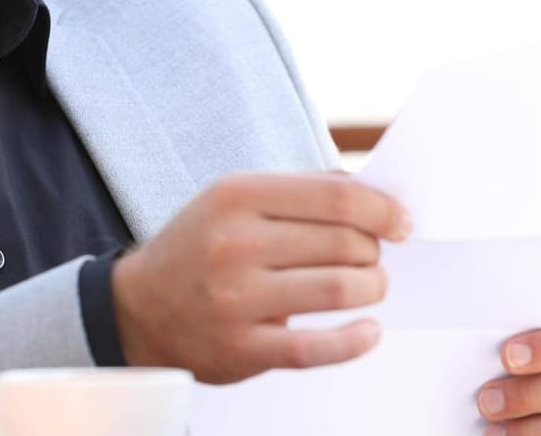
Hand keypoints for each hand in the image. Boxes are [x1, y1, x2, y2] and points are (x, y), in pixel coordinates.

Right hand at [110, 171, 410, 383]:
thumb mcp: (233, 199)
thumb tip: (372, 193)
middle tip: (374, 257)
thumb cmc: (200, 247)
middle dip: (374, 252)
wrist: (138, 310)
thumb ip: (299, 191)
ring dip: (371, 288)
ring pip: (339, 290)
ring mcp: (237, 299)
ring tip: (370, 287)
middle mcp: (235, 244)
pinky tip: (368, 331)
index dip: (382, 210)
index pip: (334, 197)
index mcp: (236, 196)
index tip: (402, 223)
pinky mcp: (243, 349)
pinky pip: (318, 348)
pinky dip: (356, 340)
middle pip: (344, 243)